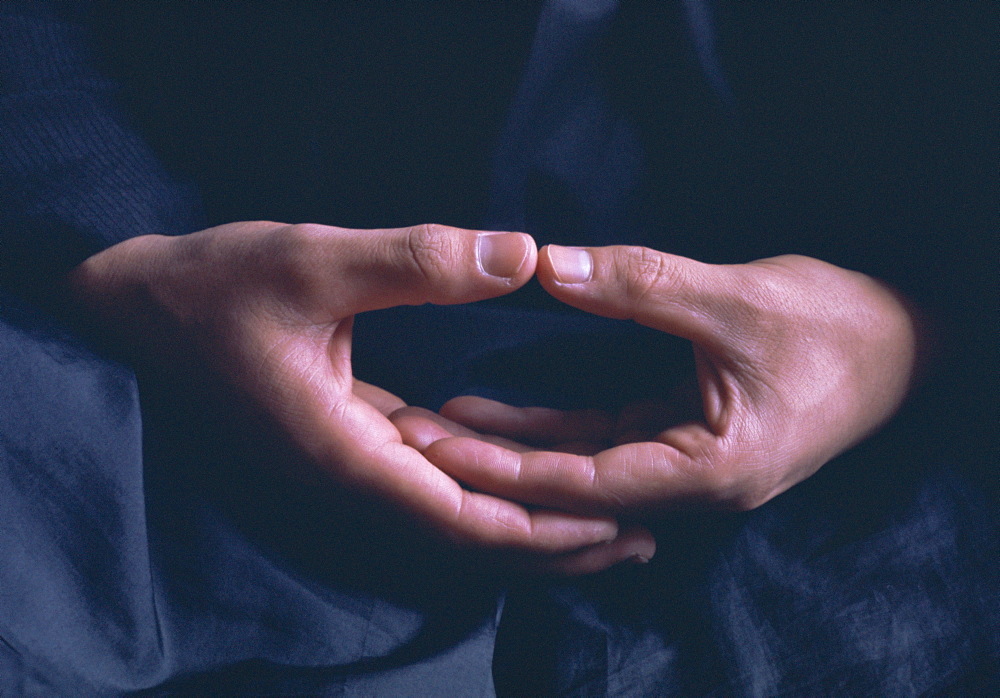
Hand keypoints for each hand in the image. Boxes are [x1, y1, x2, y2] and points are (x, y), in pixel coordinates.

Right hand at [67, 222, 652, 571]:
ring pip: (451, 508)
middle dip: (551, 540)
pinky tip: (527, 466)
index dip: (540, 528)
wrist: (134, 306)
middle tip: (636, 538)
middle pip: (467, 531)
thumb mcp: (313, 261)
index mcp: (345, 453)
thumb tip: (524, 254)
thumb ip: (419, 261)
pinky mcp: (347, 439)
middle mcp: (350, 476)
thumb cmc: (211, 286)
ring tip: (602, 515)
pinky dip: (485, 479)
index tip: (614, 528)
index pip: (460, 518)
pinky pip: (429, 475)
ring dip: (525, 515)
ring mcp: (347, 462)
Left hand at [414, 245, 920, 513]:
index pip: (586, 482)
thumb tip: (549, 265)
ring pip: (583, 466)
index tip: (439, 442)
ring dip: (515, 448)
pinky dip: (552, 430)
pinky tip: (499, 417)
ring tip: (440, 425)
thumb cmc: (842, 326)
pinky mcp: (684, 440)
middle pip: (572, 486)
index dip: (507, 463)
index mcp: (712, 472)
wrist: (906, 343)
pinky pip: (604, 443)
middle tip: (415, 438)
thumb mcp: (741, 299)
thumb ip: (642, 282)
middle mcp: (694, 484)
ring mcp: (688, 466)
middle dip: (493, 463)